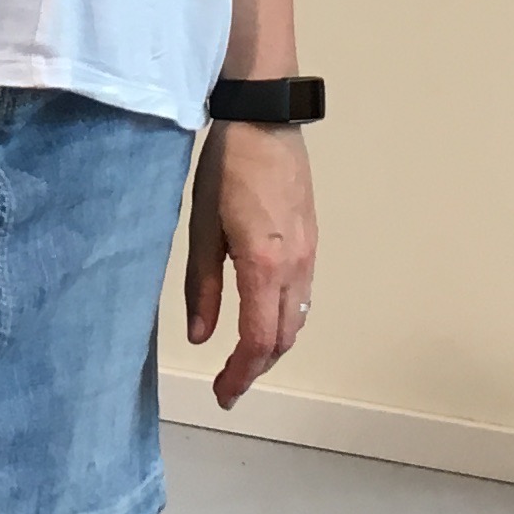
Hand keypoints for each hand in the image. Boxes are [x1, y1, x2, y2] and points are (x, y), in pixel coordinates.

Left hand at [184, 121, 316, 407]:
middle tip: (228, 382)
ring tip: (244, 356)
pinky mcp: (312, 240)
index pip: (260, 341)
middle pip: (284, 337)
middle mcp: (295, 267)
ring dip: (274, 345)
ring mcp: (310, 253)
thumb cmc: (225, 168)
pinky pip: (304, 295)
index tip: (223, 394)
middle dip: (257, 366)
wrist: (266, 119)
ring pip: (299, 318)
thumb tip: (201, 338)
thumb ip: (202, 287)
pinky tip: (264, 316)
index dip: (241, 375)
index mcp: (264, 266)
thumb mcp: (202, 228)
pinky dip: (285, 318)